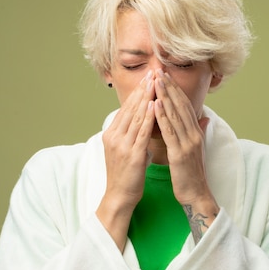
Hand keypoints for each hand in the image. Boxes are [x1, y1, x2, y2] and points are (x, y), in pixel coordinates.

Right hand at [96, 71, 154, 249]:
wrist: (119, 196)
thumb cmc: (126, 175)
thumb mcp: (126, 150)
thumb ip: (132, 134)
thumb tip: (141, 121)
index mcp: (112, 134)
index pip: (126, 108)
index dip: (138, 92)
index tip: (148, 78)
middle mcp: (114, 136)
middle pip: (130, 108)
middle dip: (143, 90)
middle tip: (153, 73)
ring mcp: (121, 144)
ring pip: (135, 116)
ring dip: (146, 98)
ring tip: (156, 83)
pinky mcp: (131, 154)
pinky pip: (141, 132)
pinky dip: (148, 117)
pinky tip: (155, 105)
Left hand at [154, 70, 219, 240]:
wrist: (196, 194)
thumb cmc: (192, 173)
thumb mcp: (195, 149)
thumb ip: (198, 132)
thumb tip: (205, 118)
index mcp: (195, 132)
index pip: (184, 105)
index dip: (175, 89)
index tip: (165, 75)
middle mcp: (193, 134)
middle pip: (180, 105)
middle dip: (169, 87)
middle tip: (158, 71)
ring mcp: (188, 143)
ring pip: (175, 115)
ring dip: (164, 96)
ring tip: (155, 81)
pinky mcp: (180, 153)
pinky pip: (170, 131)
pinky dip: (162, 116)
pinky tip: (155, 104)